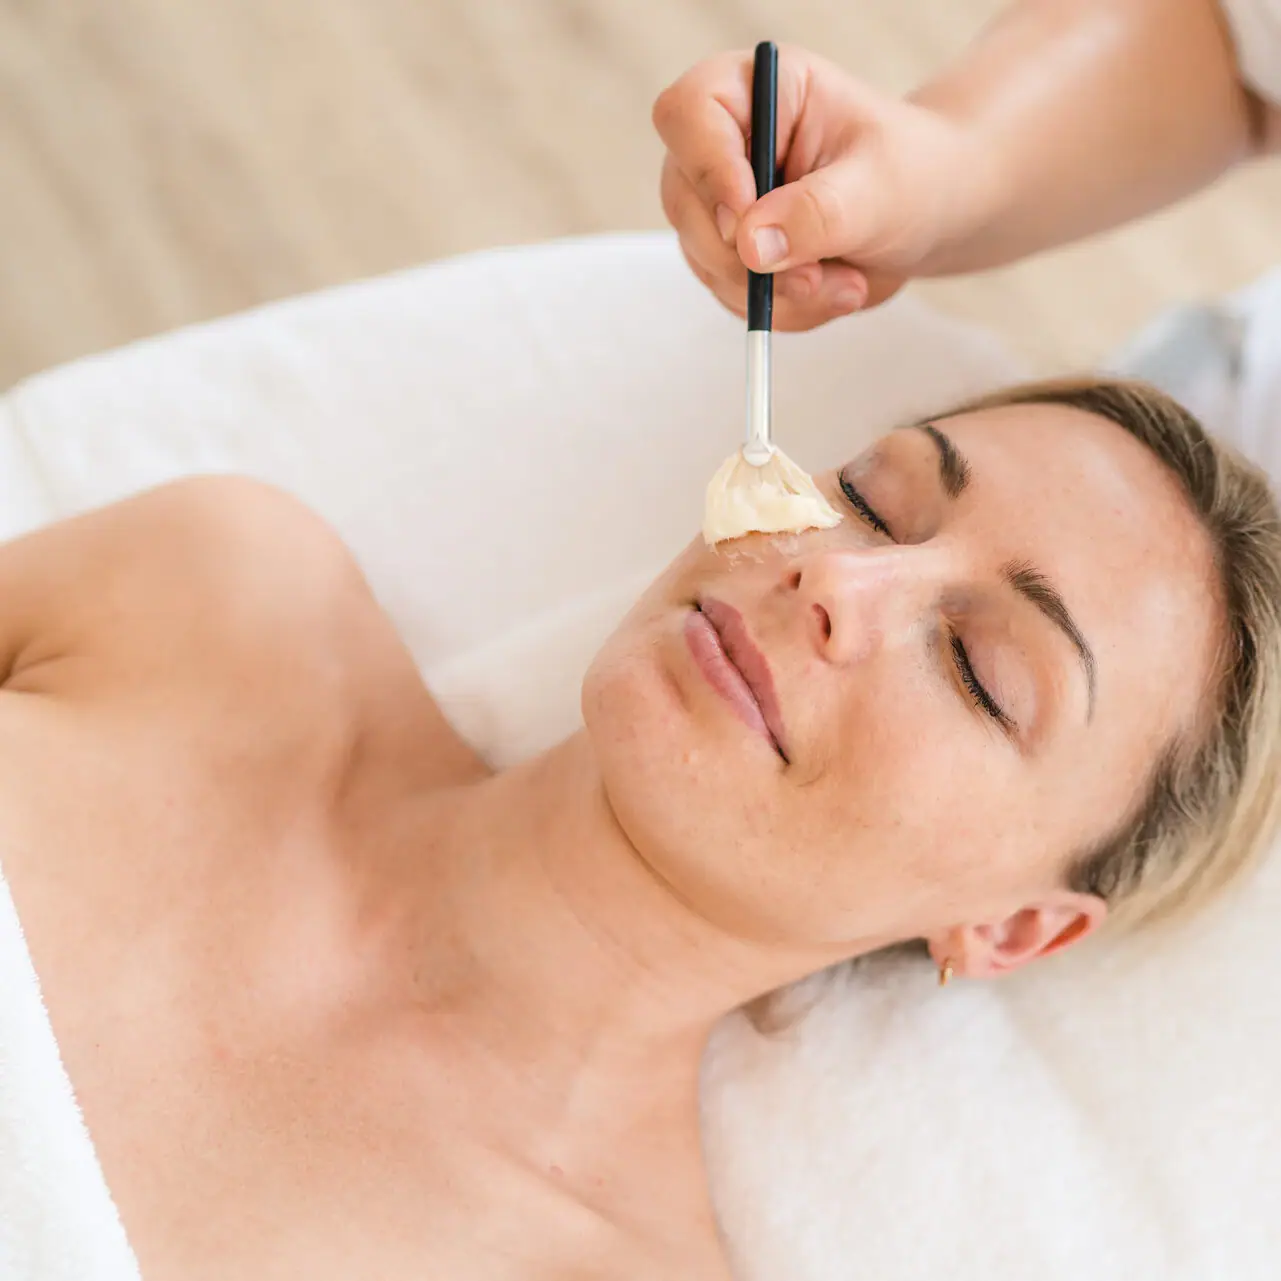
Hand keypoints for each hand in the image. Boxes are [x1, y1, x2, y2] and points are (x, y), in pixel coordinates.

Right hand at [653, 46, 1004, 329]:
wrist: (929, 212)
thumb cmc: (911, 174)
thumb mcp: (878, 188)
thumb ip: (817, 211)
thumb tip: (750, 245)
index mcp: (759, 90)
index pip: (689, 114)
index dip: (708, 169)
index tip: (747, 218)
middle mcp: (726, 142)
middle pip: (685, 202)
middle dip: (748, 258)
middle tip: (813, 278)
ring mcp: (720, 202)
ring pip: (708, 262)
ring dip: (777, 293)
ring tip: (847, 283)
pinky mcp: (730, 254)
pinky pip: (733, 297)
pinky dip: (785, 309)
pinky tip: (833, 290)